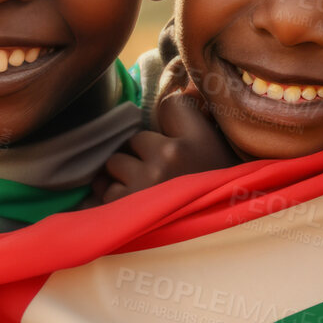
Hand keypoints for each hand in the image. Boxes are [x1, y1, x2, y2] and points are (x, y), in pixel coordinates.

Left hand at [93, 70, 238, 203]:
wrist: (217, 244)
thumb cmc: (217, 199)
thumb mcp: (219, 157)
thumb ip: (196, 121)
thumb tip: (180, 77)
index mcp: (199, 141)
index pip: (169, 105)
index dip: (170, 124)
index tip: (181, 143)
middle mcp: (170, 157)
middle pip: (134, 140)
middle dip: (142, 158)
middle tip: (165, 183)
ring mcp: (144, 182)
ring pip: (115, 164)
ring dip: (124, 180)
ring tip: (149, 200)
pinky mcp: (122, 207)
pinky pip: (103, 192)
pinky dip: (112, 203)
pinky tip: (134, 214)